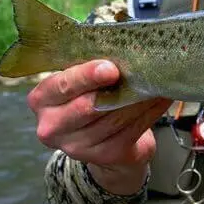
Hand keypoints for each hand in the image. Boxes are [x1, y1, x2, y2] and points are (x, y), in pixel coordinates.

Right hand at [28, 59, 171, 194]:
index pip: (61, 86)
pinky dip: (150, 112)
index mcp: (42, 100)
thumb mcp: (80, 82)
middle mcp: (52, 126)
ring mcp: (77, 146)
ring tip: (156, 81)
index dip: (85, 76)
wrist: (104, 140)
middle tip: (138, 73)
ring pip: (114, 119)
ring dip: (139, 99)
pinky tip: (160, 98)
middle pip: (87, 106)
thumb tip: (122, 48)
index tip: (110, 68)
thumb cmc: (91, 98)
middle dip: (115, 90)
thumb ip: (89, 68)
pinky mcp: (104, 156)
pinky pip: (131, 130)